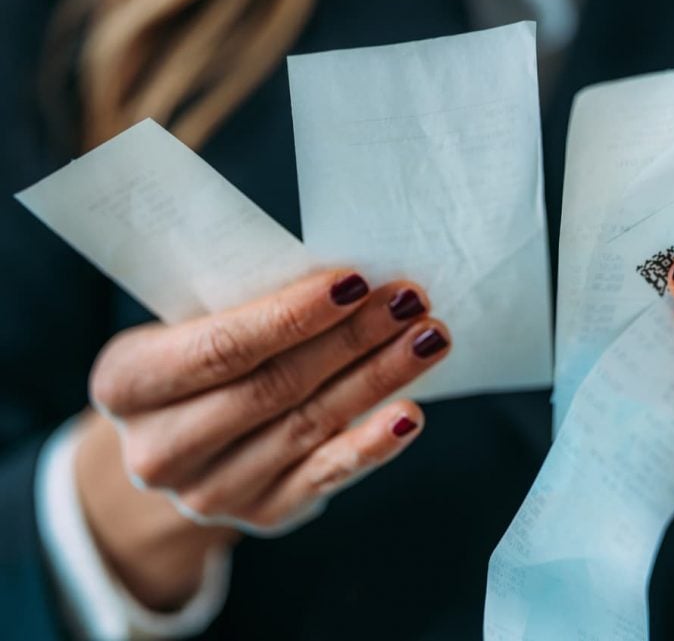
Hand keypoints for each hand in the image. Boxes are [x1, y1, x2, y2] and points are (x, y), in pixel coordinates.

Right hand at [77, 269, 449, 608]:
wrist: (181, 443)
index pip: (220, 347)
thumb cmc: (198, 359)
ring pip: (308, 425)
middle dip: (352, 339)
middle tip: (410, 301)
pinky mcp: (261, 513)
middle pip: (274, 386)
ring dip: (377, 379)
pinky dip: (371, 444)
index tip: (355, 281)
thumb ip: (248, 307)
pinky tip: (410, 414)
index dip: (292, 316)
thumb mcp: (193, 326)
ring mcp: (209, 491)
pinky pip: (324, 476)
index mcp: (126, 384)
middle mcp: (159, 448)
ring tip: (427, 338)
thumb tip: (351, 281)